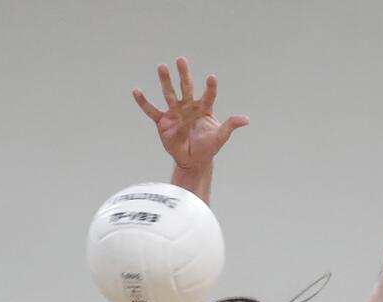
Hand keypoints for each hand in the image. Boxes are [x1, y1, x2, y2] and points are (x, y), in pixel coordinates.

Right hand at [133, 57, 248, 170]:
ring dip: (165, 81)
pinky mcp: (163, 122)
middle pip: (186, 87)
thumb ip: (230, 125)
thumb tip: (246, 120)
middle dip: (183, 74)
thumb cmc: (208, 148)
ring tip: (162, 67)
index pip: (208, 95)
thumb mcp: (220, 137)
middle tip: (181, 59)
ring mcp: (175, 113)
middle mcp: (188, 107)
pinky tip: (136, 91)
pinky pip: (151, 111)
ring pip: (169, 94)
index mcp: (203, 109)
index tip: (211, 78)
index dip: (210, 88)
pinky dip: (144, 102)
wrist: (192, 161)